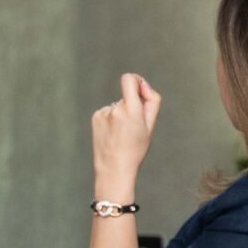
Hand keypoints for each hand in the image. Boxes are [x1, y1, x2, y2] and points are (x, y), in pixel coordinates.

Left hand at [90, 72, 161, 192]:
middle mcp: (115, 109)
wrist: (114, 168)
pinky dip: (112, 120)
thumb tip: (142, 84)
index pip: (129, 79)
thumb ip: (151, 101)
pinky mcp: (96, 117)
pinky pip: (108, 112)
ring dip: (121, 115)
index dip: (136, 80)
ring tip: (121, 135)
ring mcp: (103, 113)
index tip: (139, 89)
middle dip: (132, 106)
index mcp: (131, 111)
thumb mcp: (150, 126)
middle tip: (133, 129)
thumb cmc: (135, 149)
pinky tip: (112, 134)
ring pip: (117, 106)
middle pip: (126, 96)